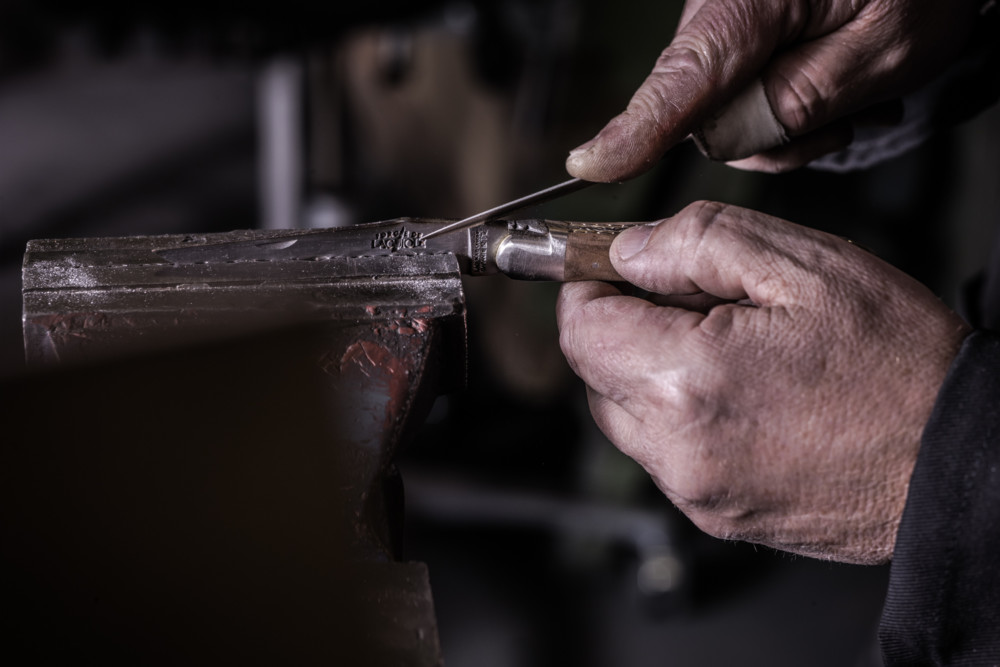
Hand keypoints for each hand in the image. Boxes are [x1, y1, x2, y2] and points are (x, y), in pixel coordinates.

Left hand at [556, 202, 969, 562]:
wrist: (958, 462)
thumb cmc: (898, 364)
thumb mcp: (805, 265)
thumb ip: (698, 242)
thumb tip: (628, 250)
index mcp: (688, 381)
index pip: (581, 329)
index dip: (589, 286)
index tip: (613, 266)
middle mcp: (677, 450)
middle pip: (594, 374)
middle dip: (623, 326)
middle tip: (687, 298)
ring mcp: (695, 492)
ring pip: (625, 416)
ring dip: (649, 372)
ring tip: (727, 347)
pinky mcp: (717, 516)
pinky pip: (664, 453)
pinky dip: (679, 416)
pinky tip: (742, 393)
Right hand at [567, 0, 982, 177]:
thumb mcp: (883, 49)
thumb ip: (801, 101)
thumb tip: (731, 141)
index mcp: (749, 3)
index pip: (679, 80)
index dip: (634, 131)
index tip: (588, 165)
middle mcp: (720, 8)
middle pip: (707, 117)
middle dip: (770, 135)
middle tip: (844, 113)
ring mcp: (720, 22)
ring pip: (725, 117)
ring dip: (785, 121)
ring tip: (848, 91)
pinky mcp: (727, 36)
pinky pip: (738, 97)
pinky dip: (784, 101)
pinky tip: (830, 79)